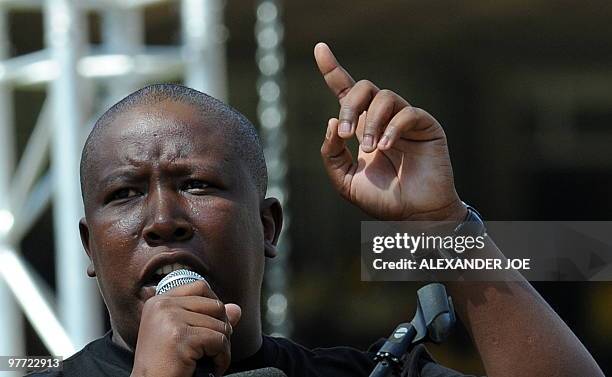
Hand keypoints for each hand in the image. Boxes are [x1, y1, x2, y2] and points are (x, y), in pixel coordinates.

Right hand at [131, 281, 241, 376]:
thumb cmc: (164, 365)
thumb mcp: (183, 335)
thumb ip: (209, 318)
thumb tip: (236, 309)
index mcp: (159, 301)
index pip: (200, 287)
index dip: (214, 306)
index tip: (211, 327)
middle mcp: (162, 306)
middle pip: (215, 305)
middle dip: (222, 329)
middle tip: (213, 349)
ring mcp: (170, 319)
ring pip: (220, 325)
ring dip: (222, 347)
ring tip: (210, 360)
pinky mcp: (180, 337)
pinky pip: (219, 341)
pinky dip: (222, 358)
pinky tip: (211, 367)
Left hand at [315, 42, 466, 221]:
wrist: (413, 217)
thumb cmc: (382, 199)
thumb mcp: (345, 180)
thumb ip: (332, 154)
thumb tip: (332, 121)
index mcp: (362, 127)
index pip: (346, 92)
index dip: (332, 70)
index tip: (319, 49)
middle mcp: (382, 118)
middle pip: (362, 87)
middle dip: (349, 104)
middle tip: (345, 133)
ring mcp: (405, 120)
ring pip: (384, 97)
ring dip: (371, 122)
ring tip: (370, 150)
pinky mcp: (426, 126)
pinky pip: (407, 113)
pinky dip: (392, 128)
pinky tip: (386, 147)